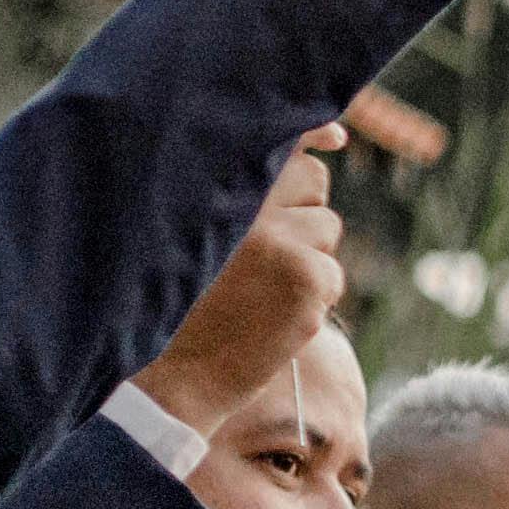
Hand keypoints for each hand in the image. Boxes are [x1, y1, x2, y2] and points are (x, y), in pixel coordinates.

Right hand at [127, 128, 347, 433]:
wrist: (171, 377)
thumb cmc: (178, 302)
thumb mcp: (196, 230)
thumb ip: (249, 184)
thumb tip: (337, 136)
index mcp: (209, 186)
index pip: (281, 138)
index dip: (312, 132)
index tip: (336, 137)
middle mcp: (247, 204)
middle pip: (314, 183)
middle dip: (303, 212)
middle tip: (266, 252)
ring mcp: (280, 240)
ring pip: (325, 231)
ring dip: (305, 259)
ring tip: (256, 289)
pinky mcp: (306, 277)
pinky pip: (332, 275)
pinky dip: (312, 297)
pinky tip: (270, 316)